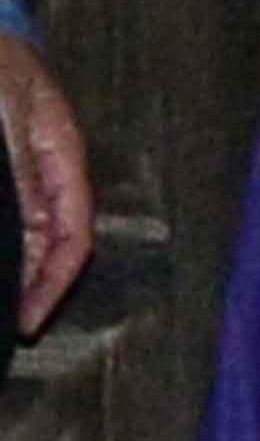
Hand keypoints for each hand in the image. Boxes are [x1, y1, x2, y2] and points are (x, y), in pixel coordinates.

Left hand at [0, 36, 92, 335]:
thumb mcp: (7, 119)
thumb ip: (22, 177)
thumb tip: (31, 237)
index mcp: (64, 161)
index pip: (73, 240)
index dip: (52, 285)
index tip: (27, 320)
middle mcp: (48, 172)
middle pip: (50, 245)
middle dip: (32, 286)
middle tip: (11, 321)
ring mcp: (23, 168)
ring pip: (26, 232)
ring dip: (15, 266)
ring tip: (2, 297)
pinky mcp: (5, 164)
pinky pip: (12, 212)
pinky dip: (6, 239)